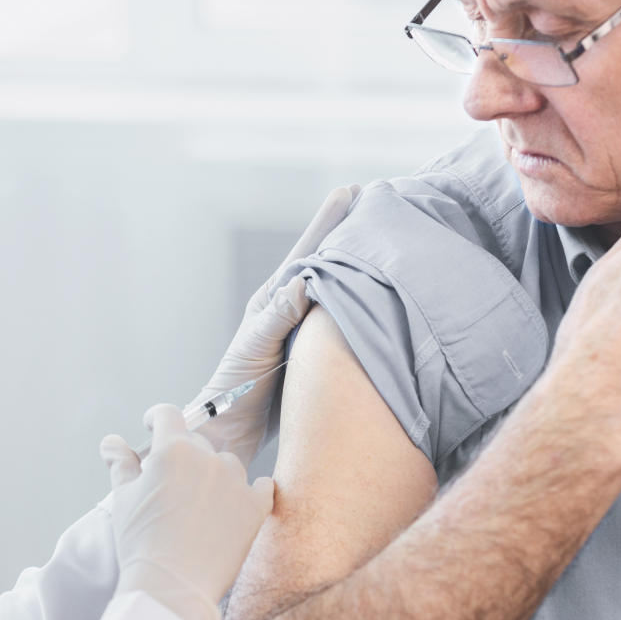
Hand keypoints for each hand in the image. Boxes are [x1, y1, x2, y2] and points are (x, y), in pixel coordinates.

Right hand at [100, 405, 274, 619]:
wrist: (172, 586)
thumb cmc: (141, 542)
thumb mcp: (124, 499)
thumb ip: (121, 464)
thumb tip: (111, 441)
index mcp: (172, 450)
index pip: (168, 415)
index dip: (158, 417)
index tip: (154, 424)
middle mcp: (207, 458)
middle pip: (196, 442)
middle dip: (182, 457)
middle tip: (171, 487)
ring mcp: (235, 481)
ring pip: (227, 464)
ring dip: (215, 475)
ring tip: (201, 506)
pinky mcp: (256, 507)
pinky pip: (261, 486)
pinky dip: (252, 490)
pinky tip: (239, 502)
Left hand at [191, 184, 359, 466]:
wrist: (235, 428)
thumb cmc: (235, 387)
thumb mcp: (254, 346)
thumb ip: (277, 315)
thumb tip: (304, 281)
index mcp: (275, 298)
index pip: (308, 252)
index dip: (329, 222)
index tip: (350, 191)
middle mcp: (292, 307)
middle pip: (327, 262)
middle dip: (349, 233)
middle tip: (377, 202)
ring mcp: (305, 328)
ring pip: (339, 289)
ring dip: (359, 266)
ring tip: (385, 241)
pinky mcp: (318, 351)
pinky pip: (346, 320)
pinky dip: (363, 303)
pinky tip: (381, 296)